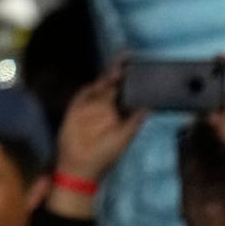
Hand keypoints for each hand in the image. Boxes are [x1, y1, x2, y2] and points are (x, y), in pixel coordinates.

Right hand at [55, 60, 147, 182]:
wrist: (80, 165)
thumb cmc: (105, 155)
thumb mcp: (124, 139)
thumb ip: (134, 122)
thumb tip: (148, 106)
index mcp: (119, 114)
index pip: (127, 93)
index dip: (133, 81)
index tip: (141, 68)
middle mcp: (105, 107)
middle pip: (114, 86)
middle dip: (120, 73)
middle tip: (128, 59)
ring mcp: (90, 106)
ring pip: (100, 87)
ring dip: (107, 78)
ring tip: (118, 69)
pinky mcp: (75, 108)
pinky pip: (83, 95)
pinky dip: (90, 89)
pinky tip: (98, 84)